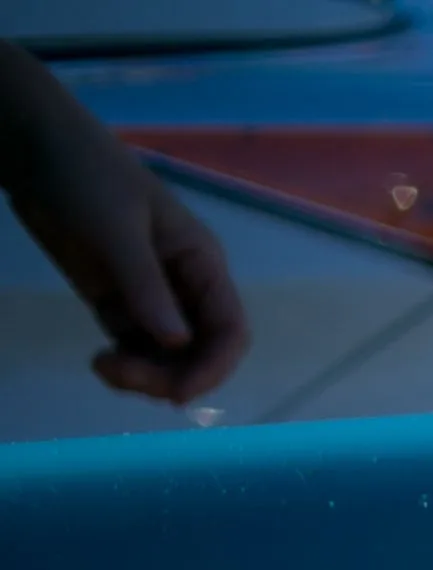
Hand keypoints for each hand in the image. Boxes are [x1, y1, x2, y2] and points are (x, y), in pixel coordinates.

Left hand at [0, 43, 246, 404]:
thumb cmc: (84, 172)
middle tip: (120, 375)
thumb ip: (146, 285)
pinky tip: (99, 361)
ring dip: (145, 375)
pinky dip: (124, 364)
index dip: (214, 368)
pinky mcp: (115, 298)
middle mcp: (184, 284)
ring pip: (167, 356)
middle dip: (171, 376)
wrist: (34, 143)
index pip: (229, 330)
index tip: (176, 394)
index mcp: (200, 262)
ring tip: (103, 367)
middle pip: (200, 352)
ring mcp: (149, 293)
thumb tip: (177, 344)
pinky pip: (134, 346)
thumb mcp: (116, 227)